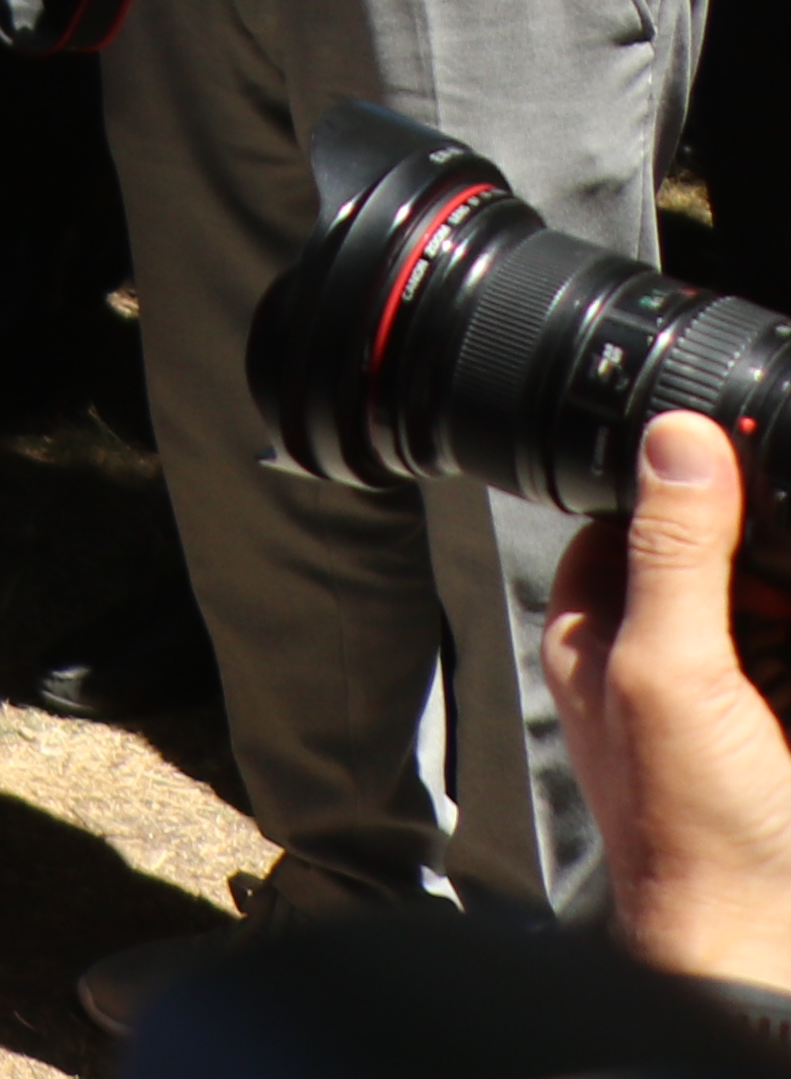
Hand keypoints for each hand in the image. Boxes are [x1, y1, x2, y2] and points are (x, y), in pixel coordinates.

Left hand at [549, 410, 790, 993]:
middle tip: (786, 485)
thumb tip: (676, 438)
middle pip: (715, 553)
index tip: (735, 435)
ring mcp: (733, 692)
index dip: (678, 471)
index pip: (630, 512)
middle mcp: (663, 655)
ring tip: (776, 637)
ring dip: (785, 580)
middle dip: (755, 531)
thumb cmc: (692, 828)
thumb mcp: (671, 669)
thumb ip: (675, 555)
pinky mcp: (784, 717)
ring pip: (766, 602)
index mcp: (604, 632)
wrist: (758, 941)